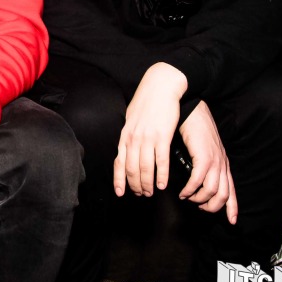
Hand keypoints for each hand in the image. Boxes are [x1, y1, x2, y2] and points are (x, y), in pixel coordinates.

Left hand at [114, 62, 185, 196]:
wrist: (160, 87)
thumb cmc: (146, 102)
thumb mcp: (131, 119)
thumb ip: (129, 135)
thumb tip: (126, 148)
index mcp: (125, 135)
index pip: (118, 162)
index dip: (119, 180)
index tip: (120, 192)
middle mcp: (133, 139)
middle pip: (132, 169)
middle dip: (135, 185)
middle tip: (141, 195)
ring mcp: (147, 138)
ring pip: (145, 168)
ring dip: (147, 184)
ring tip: (151, 192)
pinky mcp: (162, 136)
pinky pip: (161, 161)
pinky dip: (161, 175)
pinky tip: (162, 184)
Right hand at [177, 101, 237, 223]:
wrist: (192, 110)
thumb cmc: (194, 128)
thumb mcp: (203, 150)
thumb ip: (203, 164)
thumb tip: (197, 179)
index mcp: (222, 163)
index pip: (232, 189)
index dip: (232, 207)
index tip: (232, 221)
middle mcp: (222, 164)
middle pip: (223, 195)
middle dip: (211, 207)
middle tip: (197, 207)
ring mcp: (214, 160)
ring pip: (212, 191)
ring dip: (198, 199)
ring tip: (186, 197)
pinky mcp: (204, 157)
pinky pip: (198, 181)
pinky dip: (190, 190)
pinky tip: (183, 190)